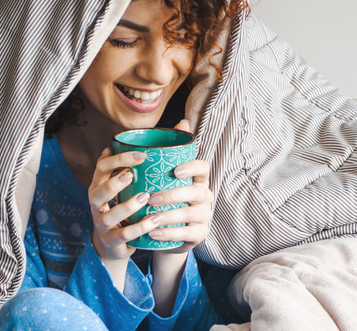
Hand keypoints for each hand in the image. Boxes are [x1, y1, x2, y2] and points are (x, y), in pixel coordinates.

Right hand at [88, 149, 162, 263]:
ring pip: (110, 214)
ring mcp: (102, 223)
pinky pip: (124, 234)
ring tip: (145, 197)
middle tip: (132, 174)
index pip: (102, 168)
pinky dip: (140, 227)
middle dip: (115, 182)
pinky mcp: (111, 240)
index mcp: (98, 186)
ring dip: (128, 205)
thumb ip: (121, 167)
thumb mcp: (118, 189)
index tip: (142, 155)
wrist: (111, 246)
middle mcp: (96, 203)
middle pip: (99, 191)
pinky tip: (154, 220)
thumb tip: (119, 141)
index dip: (119, 159)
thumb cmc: (119, 210)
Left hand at [147, 119, 212, 315]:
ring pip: (192, 215)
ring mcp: (204, 217)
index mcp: (198, 179)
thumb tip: (181, 121)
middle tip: (152, 198)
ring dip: (170, 216)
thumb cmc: (165, 199)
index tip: (174, 171)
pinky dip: (169, 234)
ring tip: (150, 217)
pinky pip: (188, 234)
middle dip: (175, 195)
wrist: (164, 232)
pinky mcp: (200, 235)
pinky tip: (153, 233)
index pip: (203, 168)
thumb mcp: (165, 177)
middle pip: (197, 193)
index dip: (192, 167)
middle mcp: (205, 196)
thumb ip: (170, 152)